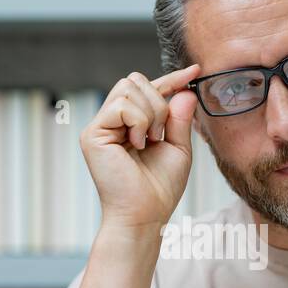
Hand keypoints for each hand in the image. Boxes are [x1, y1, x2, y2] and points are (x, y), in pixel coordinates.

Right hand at [80, 64, 201, 231]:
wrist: (145, 215)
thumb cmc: (160, 189)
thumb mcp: (178, 149)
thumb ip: (180, 119)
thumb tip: (185, 90)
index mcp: (130, 124)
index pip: (148, 89)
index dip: (171, 79)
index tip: (195, 71)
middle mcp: (111, 122)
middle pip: (134, 80)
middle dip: (158, 101)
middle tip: (159, 134)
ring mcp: (100, 127)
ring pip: (128, 87)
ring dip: (150, 113)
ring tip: (148, 141)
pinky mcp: (92, 134)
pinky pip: (121, 105)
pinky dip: (138, 121)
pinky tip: (138, 144)